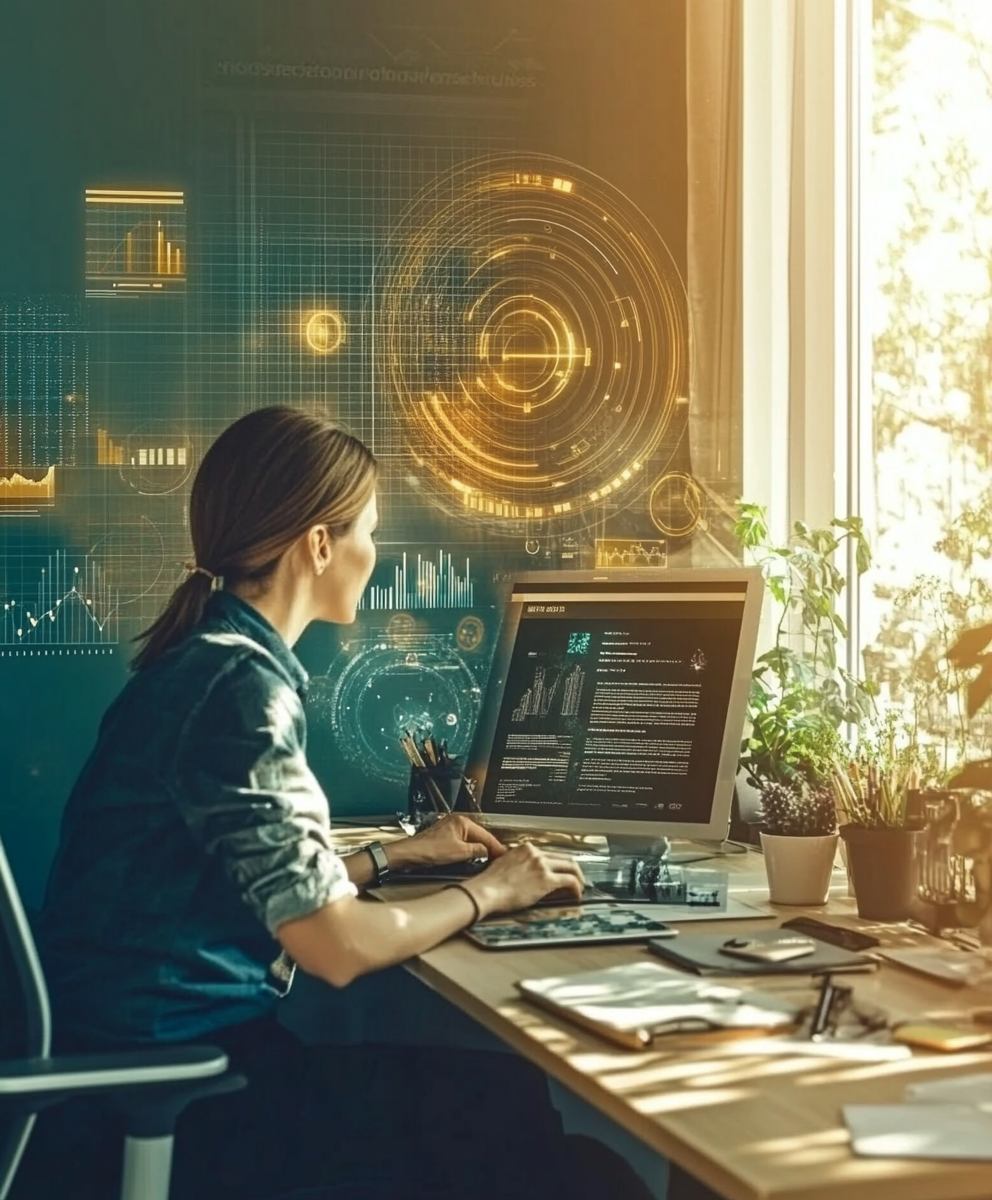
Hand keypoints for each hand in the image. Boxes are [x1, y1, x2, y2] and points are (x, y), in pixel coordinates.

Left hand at [388, 814, 505, 869]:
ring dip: (479, 850)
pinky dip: (469, 851)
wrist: (410, 855)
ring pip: (471, 841)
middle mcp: (456, 823)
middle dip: (488, 848)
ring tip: (488, 860)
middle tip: (498, 859)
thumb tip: (487, 852)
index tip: (504, 855)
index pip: (485, 834)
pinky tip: (472, 859)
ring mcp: (450, 830)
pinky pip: (463, 844)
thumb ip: (477, 851)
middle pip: (479, 836)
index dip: (496, 846)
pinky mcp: (445, 839)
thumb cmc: (428, 850)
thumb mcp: (459, 852)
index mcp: (462, 821)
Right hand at [461, 843, 584, 917]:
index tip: (561, 871)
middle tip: (576, 879)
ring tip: (579, 888)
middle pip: (564, 857)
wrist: (485, 891)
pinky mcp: (546, 879)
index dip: (558, 864)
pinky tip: (576, 895)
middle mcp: (535, 853)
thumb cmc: (489, 883)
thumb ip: (519, 864)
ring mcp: (541, 865)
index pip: (549, 853)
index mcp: (525, 848)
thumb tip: (529, 874)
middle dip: (573, 869)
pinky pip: (570, 881)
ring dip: (578, 878)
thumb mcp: (504, 865)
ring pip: (571, 866)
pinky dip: (576, 888)